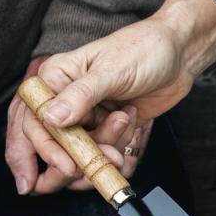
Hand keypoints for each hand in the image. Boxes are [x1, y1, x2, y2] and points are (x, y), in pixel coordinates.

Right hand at [18, 0, 215, 181]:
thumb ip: (81, 95)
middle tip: (103, 158)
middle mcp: (65, 99)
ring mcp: (86, 116)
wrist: (178, 55)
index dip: (47, 149)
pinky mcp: (104, 128)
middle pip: (55, 145)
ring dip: (106, 147)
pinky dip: (119, 144)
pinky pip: (103, 152)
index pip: (36, 122)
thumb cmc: (145, 48)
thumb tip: (51, 118)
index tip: (69, 167)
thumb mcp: (112, 70)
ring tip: (125, 121)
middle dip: (80, 157)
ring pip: (82, 152)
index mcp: (57, 78)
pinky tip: (132, 119)